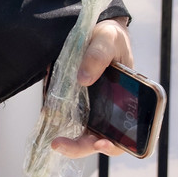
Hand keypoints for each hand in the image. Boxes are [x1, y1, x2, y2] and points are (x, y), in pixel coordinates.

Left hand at [49, 16, 133, 158]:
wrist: (97, 29)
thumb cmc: (110, 37)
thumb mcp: (107, 41)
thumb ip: (97, 56)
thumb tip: (83, 79)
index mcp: (127, 102)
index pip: (125, 136)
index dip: (114, 145)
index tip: (101, 142)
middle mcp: (110, 110)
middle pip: (99, 140)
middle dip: (82, 147)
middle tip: (60, 144)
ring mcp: (93, 108)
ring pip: (84, 134)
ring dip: (71, 143)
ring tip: (56, 142)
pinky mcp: (77, 102)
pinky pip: (71, 119)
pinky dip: (61, 125)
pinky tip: (50, 120)